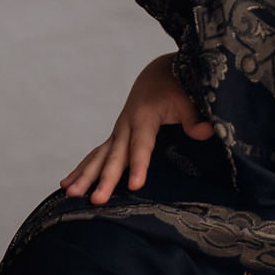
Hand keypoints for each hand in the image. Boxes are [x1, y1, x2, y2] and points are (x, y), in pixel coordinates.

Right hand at [62, 55, 207, 204]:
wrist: (158, 73)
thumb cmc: (176, 87)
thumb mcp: (189, 100)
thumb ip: (194, 118)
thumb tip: (207, 132)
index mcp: (144, 117)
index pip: (141, 146)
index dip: (138, 165)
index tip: (134, 186)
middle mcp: (125, 125)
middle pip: (114, 156)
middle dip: (105, 179)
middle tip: (96, 200)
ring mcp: (117, 132)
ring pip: (99, 157)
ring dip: (84, 176)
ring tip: (70, 195)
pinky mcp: (115, 137)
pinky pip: (96, 155)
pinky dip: (82, 169)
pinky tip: (67, 186)